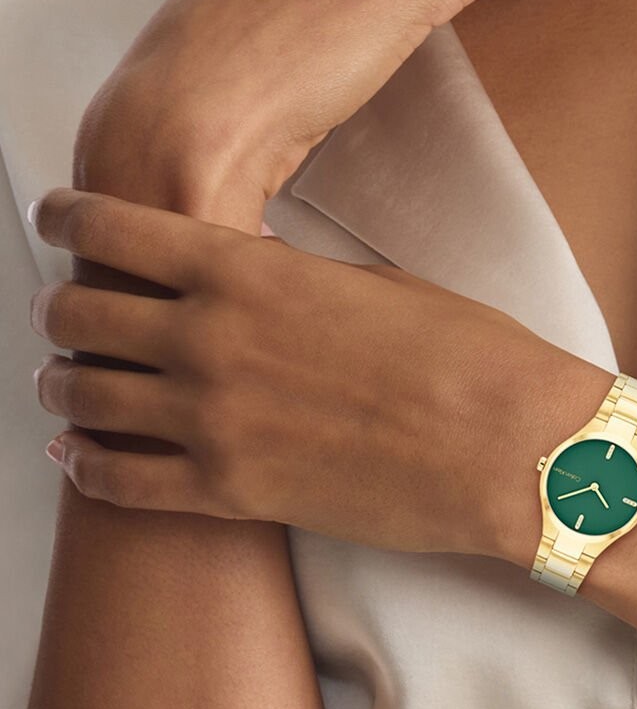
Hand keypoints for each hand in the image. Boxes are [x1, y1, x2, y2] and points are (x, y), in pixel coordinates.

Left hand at [26, 187, 582, 557]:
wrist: (509, 446)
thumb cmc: (465, 354)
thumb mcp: (372, 285)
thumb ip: (289, 281)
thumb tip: (251, 279)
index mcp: (248, 273)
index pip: (115, 230)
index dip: (69, 216)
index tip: (55, 214)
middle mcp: (209, 341)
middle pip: (79, 314)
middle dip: (60, 307)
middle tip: (64, 309)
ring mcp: (212, 423)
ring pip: (83, 397)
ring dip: (62, 383)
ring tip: (63, 379)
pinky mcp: (229, 494)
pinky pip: (118, 483)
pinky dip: (87, 465)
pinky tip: (78, 455)